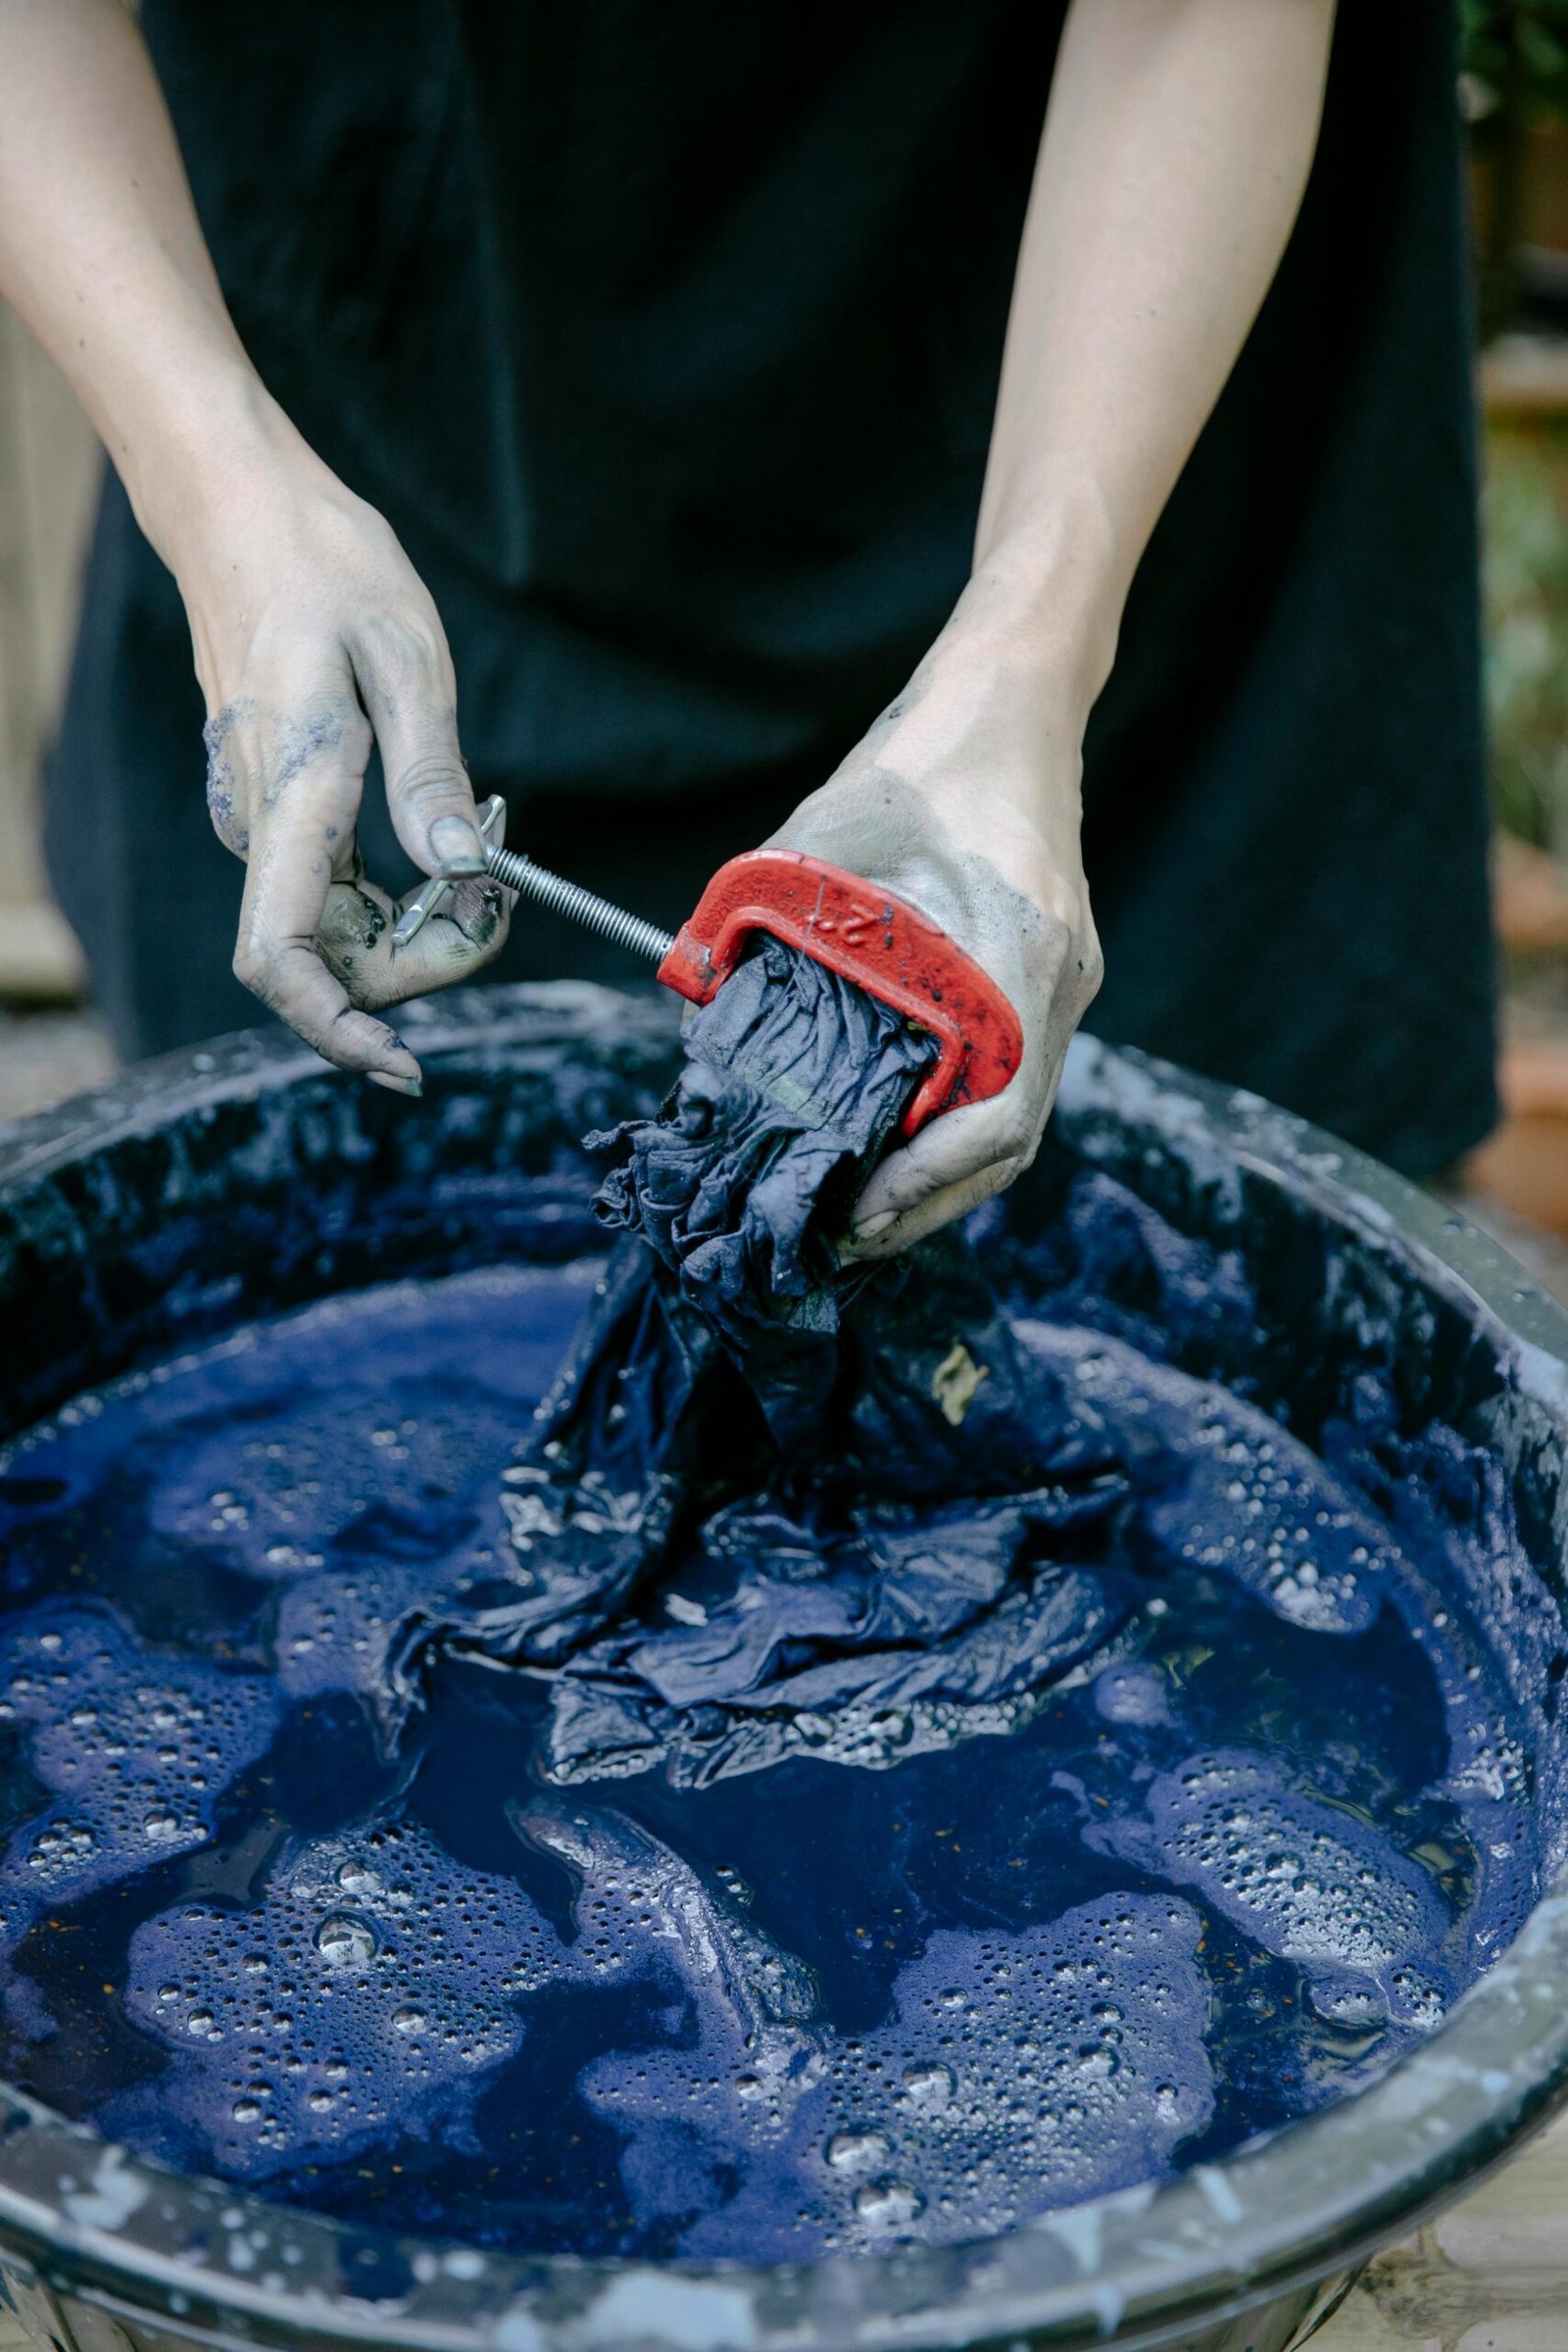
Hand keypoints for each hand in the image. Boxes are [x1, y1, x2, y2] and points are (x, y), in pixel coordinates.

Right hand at [182, 425, 508, 1093]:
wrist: (243, 508)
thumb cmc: (324, 565)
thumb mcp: (406, 658)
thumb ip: (430, 774)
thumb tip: (460, 867)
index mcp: (292, 795)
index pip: (283, 960)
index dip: (337, 1031)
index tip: (407, 1064)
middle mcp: (264, 827)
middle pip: (332, 963)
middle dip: (427, 959)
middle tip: (504, 889)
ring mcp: (267, 824)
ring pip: (341, 933)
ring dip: (421, 926)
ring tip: (486, 853)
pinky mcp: (282, 812)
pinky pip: (340, 892)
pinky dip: (402, 893)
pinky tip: (448, 839)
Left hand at [769, 589, 1101, 1256]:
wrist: (1007, 698)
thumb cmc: (919, 759)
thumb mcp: (822, 841)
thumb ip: (764, 928)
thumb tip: (702, 1019)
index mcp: (1020, 955)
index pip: (999, 1120)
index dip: (928, 1187)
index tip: (859, 1217)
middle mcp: (1056, 984)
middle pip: (1005, 1145)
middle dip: (923, 1204)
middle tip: (839, 1235)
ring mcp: (1058, 984)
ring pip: (1006, 1119)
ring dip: (935, 1172)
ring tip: (854, 1204)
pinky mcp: (1043, 976)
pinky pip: (1002, 1076)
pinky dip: (946, 1122)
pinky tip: (884, 1133)